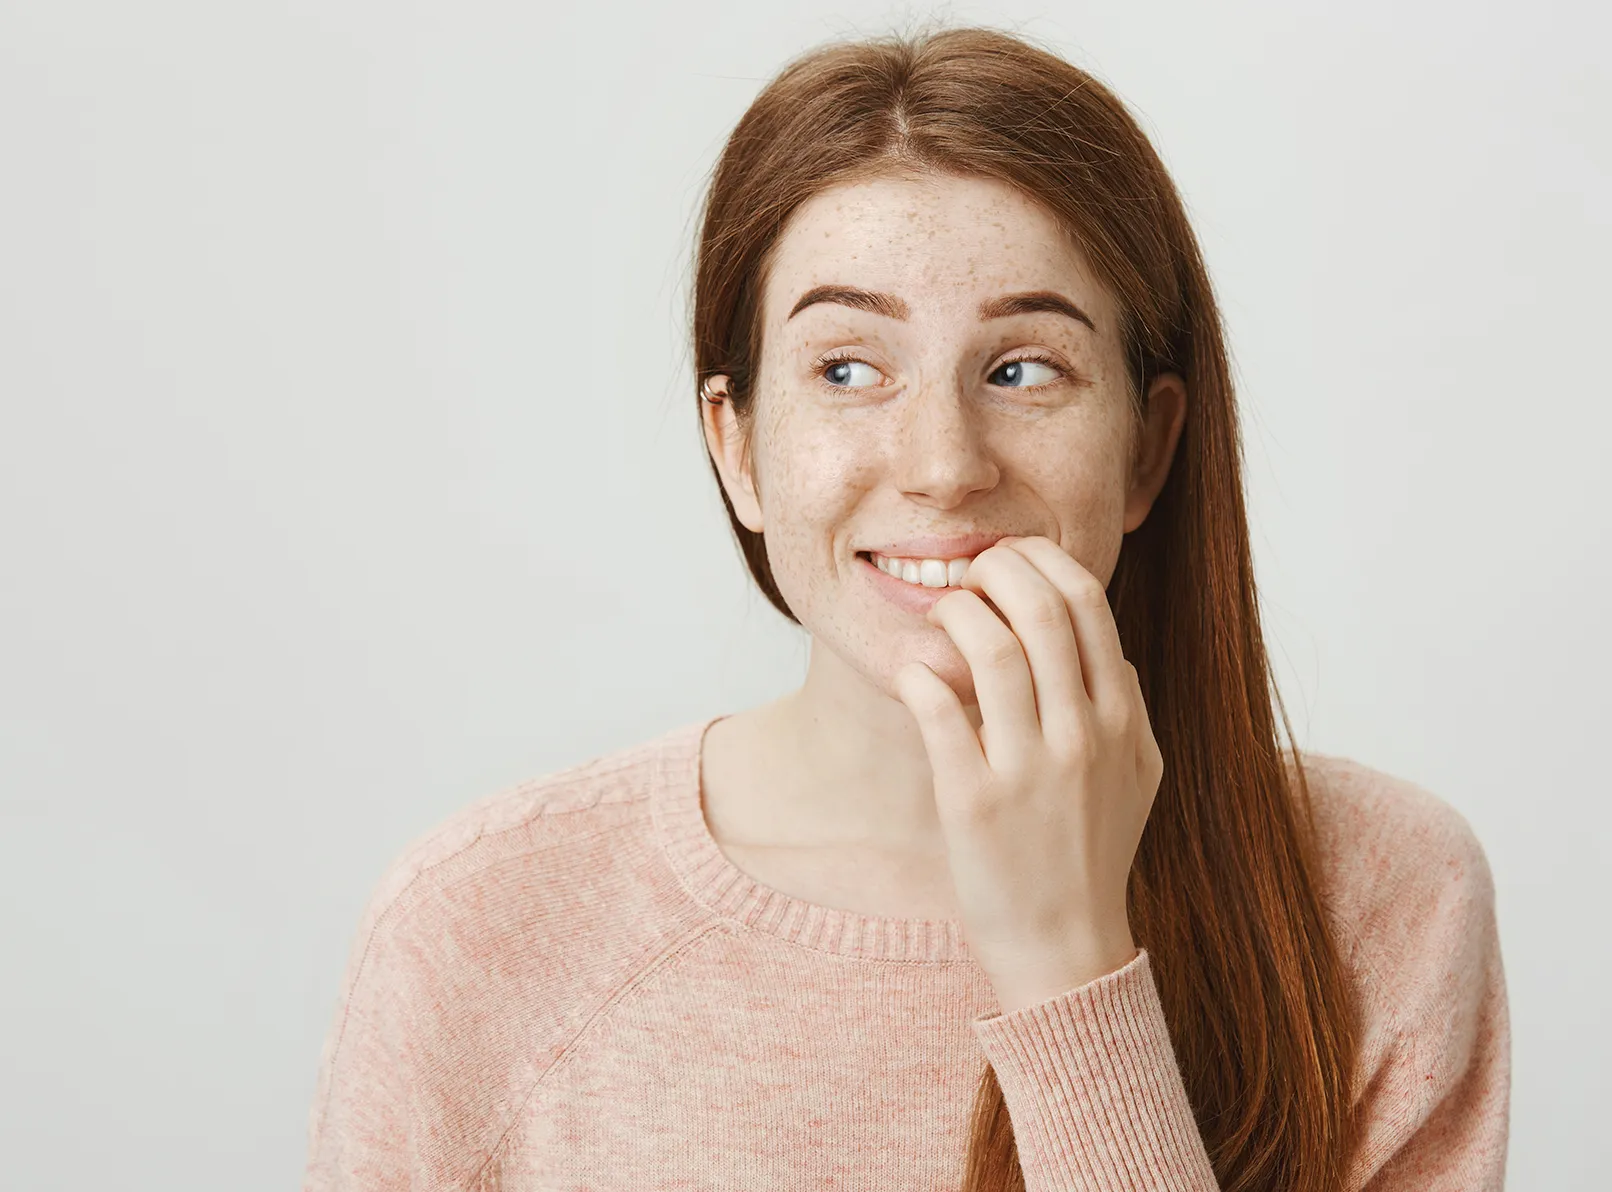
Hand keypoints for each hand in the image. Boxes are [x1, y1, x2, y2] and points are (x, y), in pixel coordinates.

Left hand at [891, 536, 1164, 1014]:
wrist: (1064, 944)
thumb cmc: (1092, 853)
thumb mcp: (1137, 775)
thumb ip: (1127, 705)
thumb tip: (1104, 645)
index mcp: (1120, 719)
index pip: (1087, 603)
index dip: (1041, 562)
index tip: (1009, 562)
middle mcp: (1080, 737)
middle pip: (1041, 610)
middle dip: (996, 571)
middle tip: (968, 577)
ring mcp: (1027, 769)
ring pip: (990, 651)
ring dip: (956, 614)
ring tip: (939, 617)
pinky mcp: (972, 800)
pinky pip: (939, 710)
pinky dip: (920, 675)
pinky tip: (915, 673)